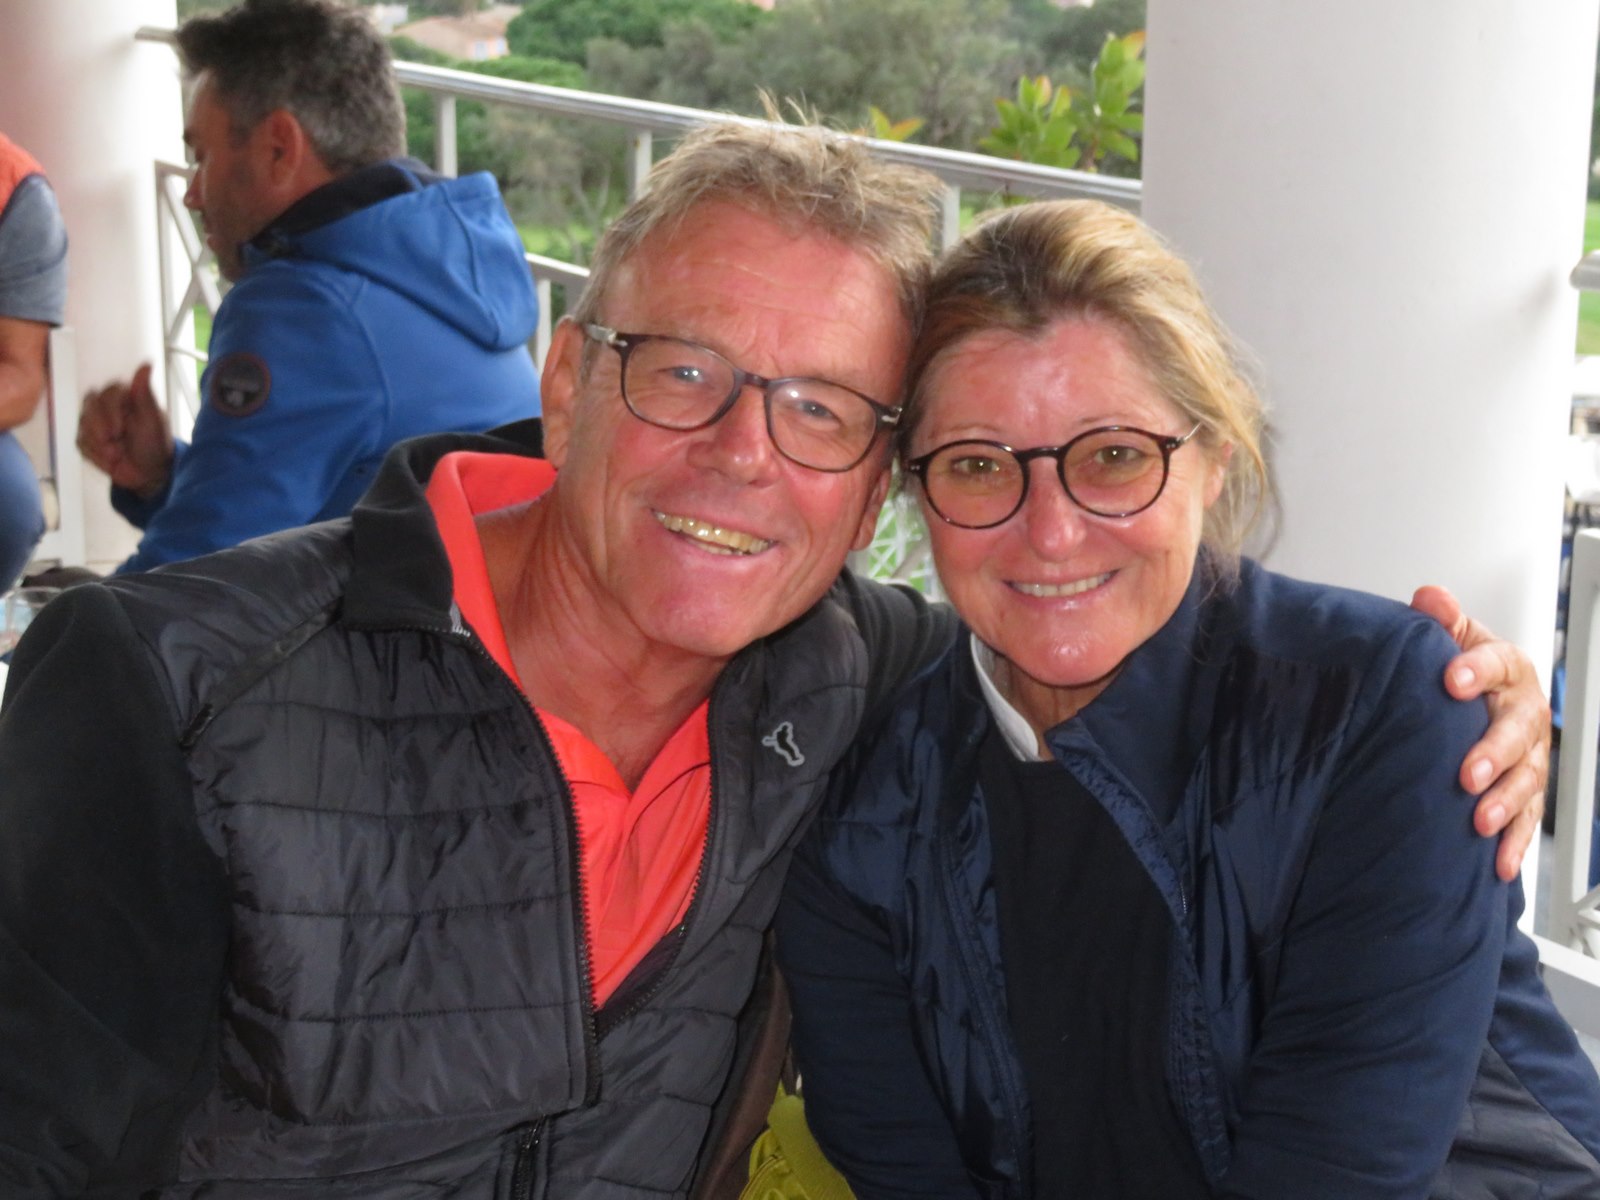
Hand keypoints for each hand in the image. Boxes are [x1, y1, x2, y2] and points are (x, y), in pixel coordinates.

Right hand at [77, 363, 174, 497]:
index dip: (110, 412)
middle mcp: (106, 406)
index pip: (107, 393)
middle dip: (101, 428)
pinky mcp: (87, 439)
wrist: (149, 472)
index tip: (120, 429)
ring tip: (118, 454)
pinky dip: (96, 455)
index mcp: (124, 397)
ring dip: (100, 444)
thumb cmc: (155, 443)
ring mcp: (94, 422)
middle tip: (116, 442)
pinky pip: (81, 442)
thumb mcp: (153, 419)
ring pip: (83, 424)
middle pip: (90, 406)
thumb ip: (145, 393)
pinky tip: (110, 459)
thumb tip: (145, 366)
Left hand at [1411, 585, 1550, 881]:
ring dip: (1506, 803)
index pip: (1496, 663)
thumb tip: (1429, 597)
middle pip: (1519, 731)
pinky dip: (1514, 843)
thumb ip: (1441, 620)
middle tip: (1467, 773)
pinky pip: (1525, 819)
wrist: (1470, 696)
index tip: (1451, 679)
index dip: (1475, 669)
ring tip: (1480, 821)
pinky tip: (1500, 865)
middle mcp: (1526, 711)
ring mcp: (1530, 754)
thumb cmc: (1457, 668)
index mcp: (1507, 668)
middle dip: (1495, 752)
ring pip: (1527, 780)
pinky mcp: (1525, 790)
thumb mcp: (1450, 638)